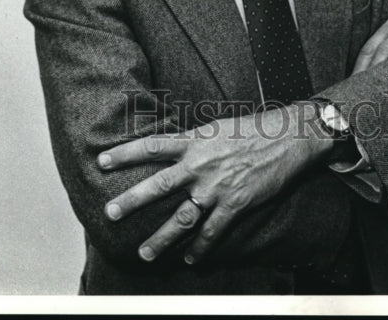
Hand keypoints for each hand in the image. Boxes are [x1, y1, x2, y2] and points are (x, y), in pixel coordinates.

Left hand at [98, 103, 329, 264]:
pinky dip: (200, 248)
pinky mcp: (235, 204)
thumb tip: (172, 148)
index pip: (152, 146)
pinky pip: (212, 231)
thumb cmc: (250, 129)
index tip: (101, 160)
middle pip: (159, 184)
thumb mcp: (215, 127)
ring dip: (162, 237)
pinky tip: (190, 259)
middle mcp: (200, 164)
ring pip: (182, 217)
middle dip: (132, 200)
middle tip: (109, 213)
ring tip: (144, 253)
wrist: (286, 137)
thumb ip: (193, 141)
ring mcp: (217, 187)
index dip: (125, 152)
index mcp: (194, 141)